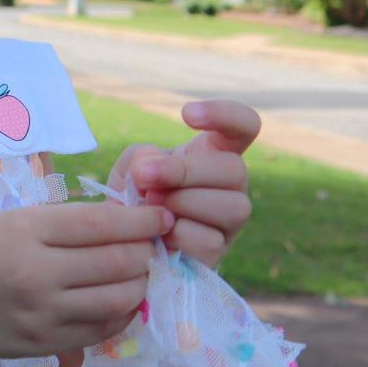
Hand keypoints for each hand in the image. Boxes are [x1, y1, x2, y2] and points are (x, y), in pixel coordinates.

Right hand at [0, 202, 171, 358]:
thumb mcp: (11, 221)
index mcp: (25, 231)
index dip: (140, 220)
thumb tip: (124, 223)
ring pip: (118, 298)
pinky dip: (122, 312)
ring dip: (140, 283)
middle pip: (117, 261)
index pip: (101, 224)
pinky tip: (121, 299)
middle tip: (153, 244)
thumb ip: (63, 223)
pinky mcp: (46, 343)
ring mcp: (42, 313)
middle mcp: (35, 273)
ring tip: (139, 271)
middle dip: (146, 251)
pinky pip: (103, 329)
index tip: (161, 216)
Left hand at [109, 99, 259, 268]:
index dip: (226, 114)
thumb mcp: (131, 167)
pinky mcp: (219, 252)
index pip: (244, 125)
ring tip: (151, 205)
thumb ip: (142, 157)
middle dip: (185, 171)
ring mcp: (230, 222)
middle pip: (235, 169)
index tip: (186, 114)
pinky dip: (177, 234)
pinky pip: (210, 240)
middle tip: (145, 177)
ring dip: (183, 203)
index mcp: (213, 154)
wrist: (123, 241)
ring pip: (233, 207)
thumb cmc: (135, 195)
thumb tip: (156, 168)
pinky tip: (158, 234)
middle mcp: (231, 186)